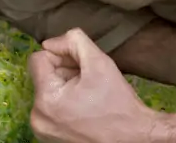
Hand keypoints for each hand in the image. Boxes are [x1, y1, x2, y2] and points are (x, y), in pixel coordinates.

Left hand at [28, 28, 157, 142]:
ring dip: (64, 86)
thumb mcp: (99, 61)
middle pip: (43, 75)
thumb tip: (50, 43)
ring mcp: (43, 130)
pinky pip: (50, 108)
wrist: (136, 137)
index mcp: (46, 99)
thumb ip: (72, 41)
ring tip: (88, 95)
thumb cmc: (119, 102)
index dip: (60, 56)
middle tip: (87, 80)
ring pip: (47, 90)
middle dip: (64, 72)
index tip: (79, 66)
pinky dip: (64, 102)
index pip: (38, 59)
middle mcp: (38, 117)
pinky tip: (84, 106)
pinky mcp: (50, 137)